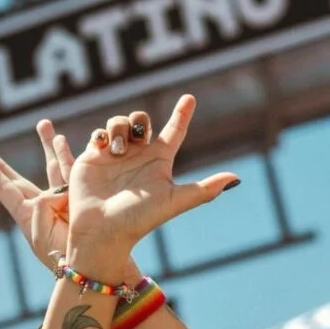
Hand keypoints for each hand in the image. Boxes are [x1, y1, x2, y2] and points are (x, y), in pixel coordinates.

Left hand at [0, 119, 143, 286]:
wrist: (98, 262)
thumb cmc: (66, 256)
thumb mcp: (43, 236)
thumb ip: (41, 208)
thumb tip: (53, 191)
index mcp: (29, 217)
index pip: (8, 192)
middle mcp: (44, 206)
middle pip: (20, 181)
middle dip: (5, 167)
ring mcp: (63, 199)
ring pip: (52, 167)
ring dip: (48, 146)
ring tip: (44, 125)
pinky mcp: (82, 195)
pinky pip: (72, 170)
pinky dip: (67, 155)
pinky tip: (62, 141)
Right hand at [67, 95, 239, 281]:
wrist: (102, 230)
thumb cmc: (138, 219)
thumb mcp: (174, 202)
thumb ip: (204, 190)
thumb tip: (236, 178)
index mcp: (159, 162)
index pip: (174, 132)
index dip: (182, 114)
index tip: (190, 97)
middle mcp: (138, 157)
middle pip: (142, 121)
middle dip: (140, 120)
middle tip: (139, 137)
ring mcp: (115, 156)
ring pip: (119, 122)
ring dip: (120, 129)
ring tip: (117, 152)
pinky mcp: (93, 158)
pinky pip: (99, 133)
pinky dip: (102, 135)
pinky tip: (104, 149)